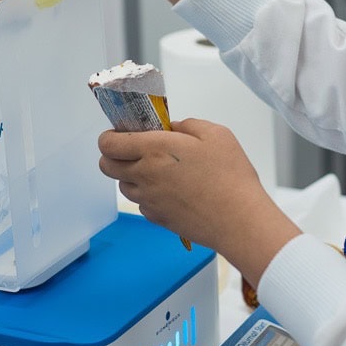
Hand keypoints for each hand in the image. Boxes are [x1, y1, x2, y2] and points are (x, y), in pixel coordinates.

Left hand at [98, 119, 301, 285]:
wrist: (239, 220)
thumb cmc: (230, 176)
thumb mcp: (215, 134)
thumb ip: (188, 125)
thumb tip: (173, 128)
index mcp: (154, 149)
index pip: (108, 143)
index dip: (109, 136)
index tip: (121, 133)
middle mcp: (145, 175)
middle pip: (107, 166)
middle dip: (114, 155)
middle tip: (134, 149)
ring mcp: (149, 200)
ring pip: (123, 186)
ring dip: (131, 175)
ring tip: (157, 170)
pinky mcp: (158, 219)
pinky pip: (141, 204)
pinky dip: (148, 195)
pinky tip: (170, 190)